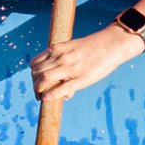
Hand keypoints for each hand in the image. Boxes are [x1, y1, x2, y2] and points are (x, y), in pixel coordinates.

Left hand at [30, 21, 144, 102]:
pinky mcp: (80, 78)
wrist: (112, 44)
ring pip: (44, 79)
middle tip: (37, 92)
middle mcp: (60, 57)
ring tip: (40, 97)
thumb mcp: (74, 49)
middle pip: (36, 73)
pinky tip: (46, 99)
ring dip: (38, 90)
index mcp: (57, 49)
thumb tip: (62, 84)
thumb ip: (65, 63)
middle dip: (34, 84)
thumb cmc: (94, 47)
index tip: (36, 81)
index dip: (33, 74)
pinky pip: (60, 88)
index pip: (34, 63)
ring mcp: (69, 67)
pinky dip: (51, 95)